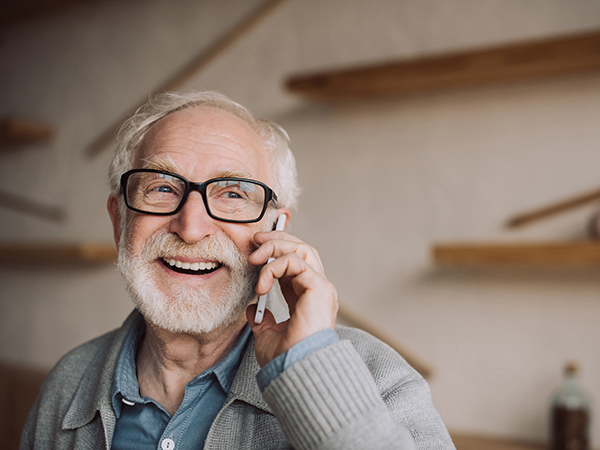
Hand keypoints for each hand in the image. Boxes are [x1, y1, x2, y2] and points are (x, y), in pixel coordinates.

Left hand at [246, 230, 337, 366]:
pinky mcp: (319, 287)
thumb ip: (262, 319)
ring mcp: (320, 286)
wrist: (294, 369)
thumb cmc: (285, 358)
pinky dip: (275, 267)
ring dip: (275, 247)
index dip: (276, 251)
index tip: (255, 250)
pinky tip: (262, 284)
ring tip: (255, 258)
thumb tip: (251, 309)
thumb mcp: (268, 334)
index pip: (294, 262)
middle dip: (277, 240)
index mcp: (306, 297)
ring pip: (301, 249)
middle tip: (255, 241)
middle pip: (301, 248)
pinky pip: (295, 261)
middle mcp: (316, 288)